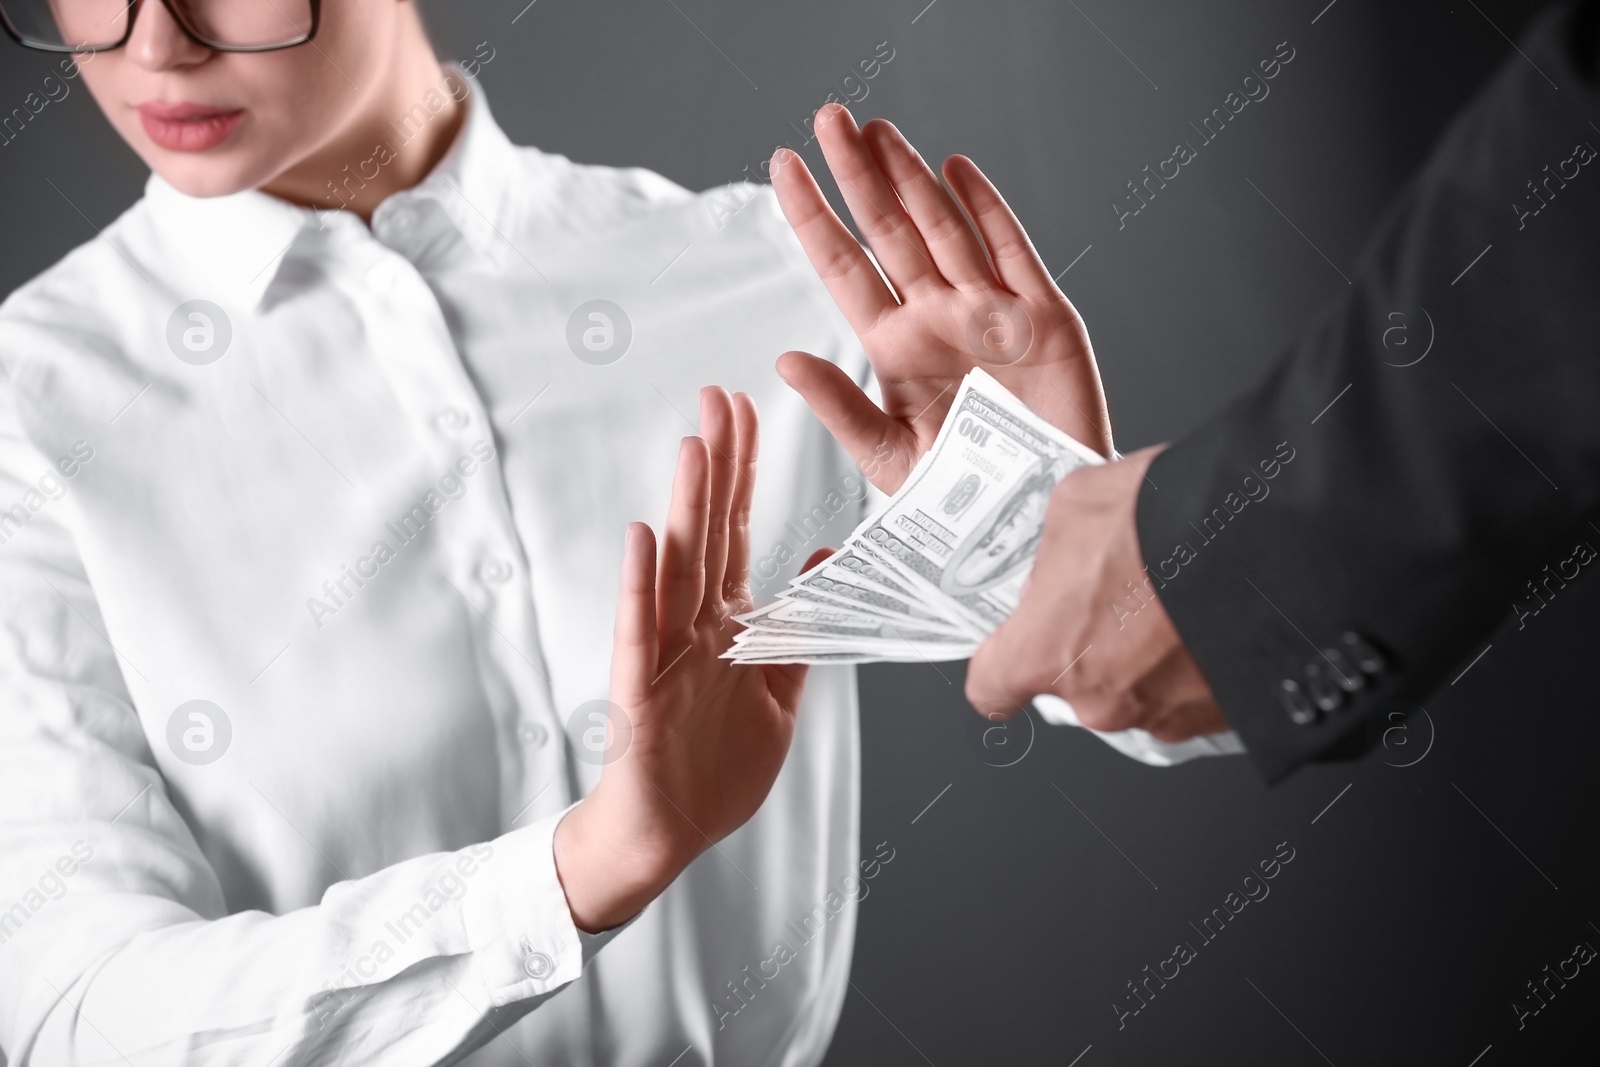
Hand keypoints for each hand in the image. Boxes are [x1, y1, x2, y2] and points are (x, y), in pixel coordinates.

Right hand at [554, 388, 823, 931]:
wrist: (666, 833)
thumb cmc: (715, 765)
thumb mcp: (778, 693)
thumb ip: (799, 630)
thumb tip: (830, 560)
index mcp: (727, 625)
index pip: (737, 533)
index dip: (744, 473)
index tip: (747, 410)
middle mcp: (694, 628)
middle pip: (709, 533)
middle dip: (718, 466)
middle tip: (720, 396)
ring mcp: (665, 657)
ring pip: (678, 571)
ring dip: (685, 509)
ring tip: (692, 447)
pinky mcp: (641, 696)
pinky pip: (642, 636)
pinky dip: (641, 589)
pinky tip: (641, 538)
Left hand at [771, 103, 1112, 493]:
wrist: (1041, 525)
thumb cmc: (965, 504)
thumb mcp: (891, 461)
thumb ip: (842, 409)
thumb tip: (786, 360)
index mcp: (895, 350)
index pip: (843, 268)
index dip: (812, 216)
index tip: (782, 165)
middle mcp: (938, 320)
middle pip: (889, 232)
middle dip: (857, 175)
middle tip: (826, 118)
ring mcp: (990, 313)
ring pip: (943, 228)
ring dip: (910, 176)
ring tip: (874, 130)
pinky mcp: (1044, 319)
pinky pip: (1012, 251)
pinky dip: (987, 209)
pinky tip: (954, 168)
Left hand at [964, 447, 1228, 742]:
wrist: (1272, 539)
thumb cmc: (1170, 520)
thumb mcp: (1079, 504)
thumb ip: (1054, 548)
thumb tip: (1063, 562)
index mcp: (1045, 652)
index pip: (993, 687)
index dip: (1002, 666)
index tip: (1012, 649)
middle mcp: (1098, 700)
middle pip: (1073, 683)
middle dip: (1090, 642)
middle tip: (1119, 592)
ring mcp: (1161, 716)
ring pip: (1135, 688)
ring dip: (1147, 654)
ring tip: (1171, 598)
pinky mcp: (1218, 721)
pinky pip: (1191, 694)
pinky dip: (1195, 664)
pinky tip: (1206, 616)